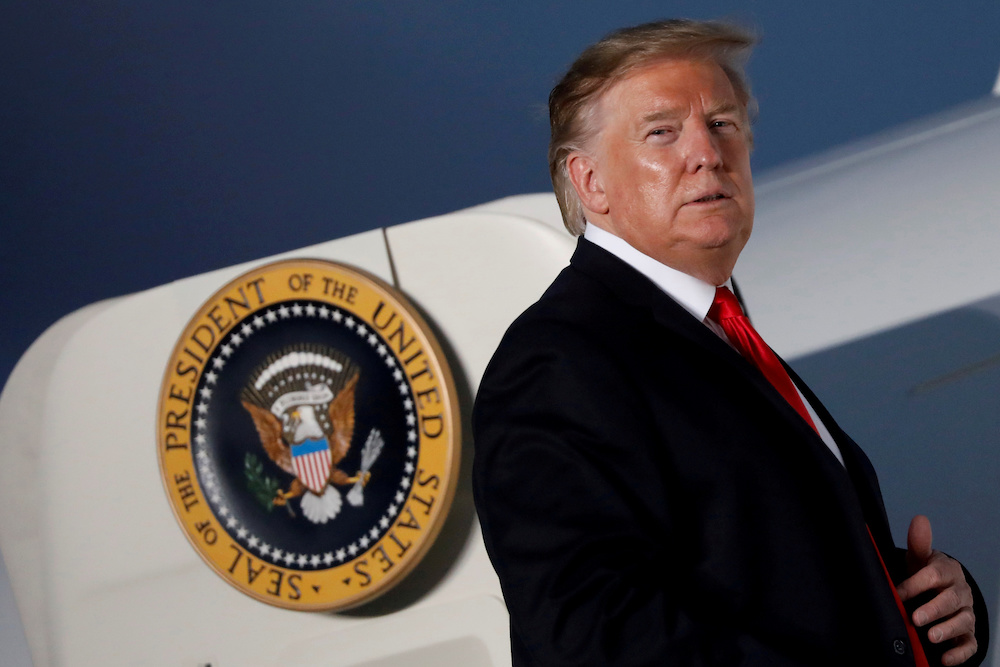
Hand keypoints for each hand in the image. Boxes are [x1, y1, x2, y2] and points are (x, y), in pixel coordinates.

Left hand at [896, 515, 976, 665]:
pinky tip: (945, 659)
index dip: (916, 583)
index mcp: (947, 571)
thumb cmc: (926, 575)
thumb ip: (919, 543)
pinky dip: (959, 653)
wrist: (939, 591)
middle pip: (950, 600)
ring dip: (947, 630)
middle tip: (916, 618)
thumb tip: (920, 519)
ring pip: (962, 622)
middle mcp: (960, 592)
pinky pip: (969, 644)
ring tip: (931, 636)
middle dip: (934, 609)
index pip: (935, 575)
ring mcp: (966, 613)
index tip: (898, 592)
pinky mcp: (968, 634)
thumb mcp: (919, 559)